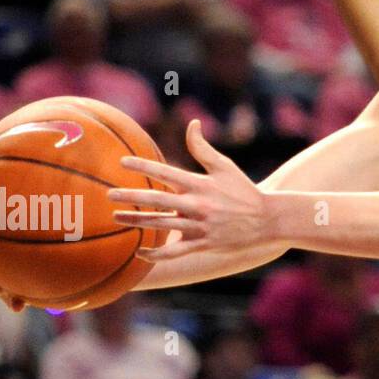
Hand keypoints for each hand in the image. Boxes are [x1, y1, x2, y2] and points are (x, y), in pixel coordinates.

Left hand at [108, 119, 279, 260]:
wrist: (268, 221)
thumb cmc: (244, 190)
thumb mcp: (224, 166)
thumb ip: (202, 147)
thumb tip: (191, 124)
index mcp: (200, 184)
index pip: (166, 172)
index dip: (143, 166)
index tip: (123, 163)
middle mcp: (198, 205)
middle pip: (158, 200)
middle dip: (132, 197)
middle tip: (109, 194)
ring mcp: (200, 227)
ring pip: (162, 226)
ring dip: (138, 221)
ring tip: (117, 218)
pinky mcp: (204, 244)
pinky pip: (175, 252)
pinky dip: (157, 255)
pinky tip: (140, 252)